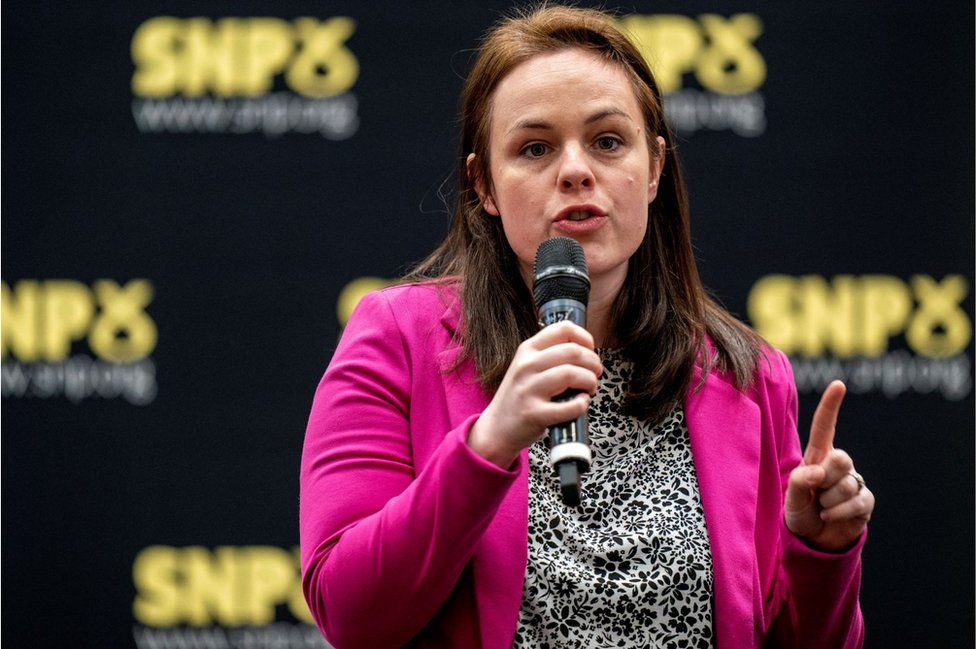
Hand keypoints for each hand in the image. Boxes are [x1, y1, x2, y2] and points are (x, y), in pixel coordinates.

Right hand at [467, 321, 602, 468]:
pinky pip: (571, 405)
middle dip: (593, 363)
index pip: (564, 328)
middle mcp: (526, 366)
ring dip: (590, 381)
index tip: (590, 351)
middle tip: (595, 373)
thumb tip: (586, 350)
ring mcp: (529, 389)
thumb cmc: (519, 397)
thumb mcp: (526, 367)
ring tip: (589, 389)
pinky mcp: (534, 414)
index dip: (585, 338)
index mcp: (527, 350)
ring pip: (572, 374)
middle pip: (573, 351)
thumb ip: (549, 355)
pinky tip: (580, 403)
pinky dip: (583, 404)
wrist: (496, 428)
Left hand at [784, 380, 874, 550]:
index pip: (825, 427)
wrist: (814, 539)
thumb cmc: (799, 510)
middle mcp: (838, 464)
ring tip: (821, 507)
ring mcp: (854, 481)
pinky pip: (856, 502)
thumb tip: (817, 472)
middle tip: (815, 493)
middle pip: (841, 458)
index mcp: (817, 456)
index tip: (838, 384)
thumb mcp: (790, 497)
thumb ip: (798, 481)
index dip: (831, 406)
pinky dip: (839, 512)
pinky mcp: (865, 500)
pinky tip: (830, 516)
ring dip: (828, 501)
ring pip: (847, 484)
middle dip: (825, 478)